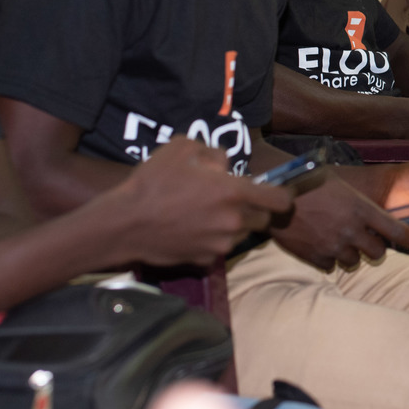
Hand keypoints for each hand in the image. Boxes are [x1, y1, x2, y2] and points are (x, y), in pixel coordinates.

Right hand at [103, 139, 294, 265]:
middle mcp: (233, 221)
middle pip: (262, 219)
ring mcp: (220, 244)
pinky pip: (217, 248)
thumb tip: (223, 164)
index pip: (279, 200)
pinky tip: (190, 229)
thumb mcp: (182, 149)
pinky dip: (211, 239)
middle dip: (253, 209)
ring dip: (231, 224)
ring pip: (240, 234)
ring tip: (204, 213)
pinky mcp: (204, 260)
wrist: (125, 223)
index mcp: (234, 192)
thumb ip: (212, 152)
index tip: (279, 192)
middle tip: (231, 200)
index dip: (284, 195)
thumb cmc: (154, 182)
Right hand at [271, 174, 408, 269]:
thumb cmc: (307, 183)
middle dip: (375, 247)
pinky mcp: (316, 257)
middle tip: (367, 240)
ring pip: (355, 262)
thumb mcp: (341, 185)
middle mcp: (351, 230)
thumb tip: (377, 215)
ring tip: (340, 241)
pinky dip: (329, 259)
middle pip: (379, 253)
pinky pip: (331, 266)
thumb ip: (360, 203)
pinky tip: (322, 246)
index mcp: (362, 209)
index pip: (398, 232)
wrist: (274, 196)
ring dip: (351, 254)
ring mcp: (334, 246)